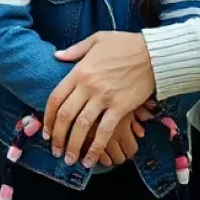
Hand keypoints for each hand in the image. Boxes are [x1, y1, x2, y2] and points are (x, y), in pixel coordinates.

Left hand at [42, 32, 155, 169]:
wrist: (153, 54)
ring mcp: (104, 98)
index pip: (56, 98)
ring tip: (69, 160)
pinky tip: (91, 159)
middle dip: (58, 137)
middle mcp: (88, 86)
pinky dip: (96, 147)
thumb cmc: (125, 45)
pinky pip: (105, 132)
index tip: (46, 130)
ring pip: (83, 127)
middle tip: (55, 150)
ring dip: (73, 146)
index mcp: (79, 71)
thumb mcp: (96, 40)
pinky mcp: (121, 108)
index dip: (48, 117)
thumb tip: (57, 56)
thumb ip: (75, 50)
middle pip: (66, 116)